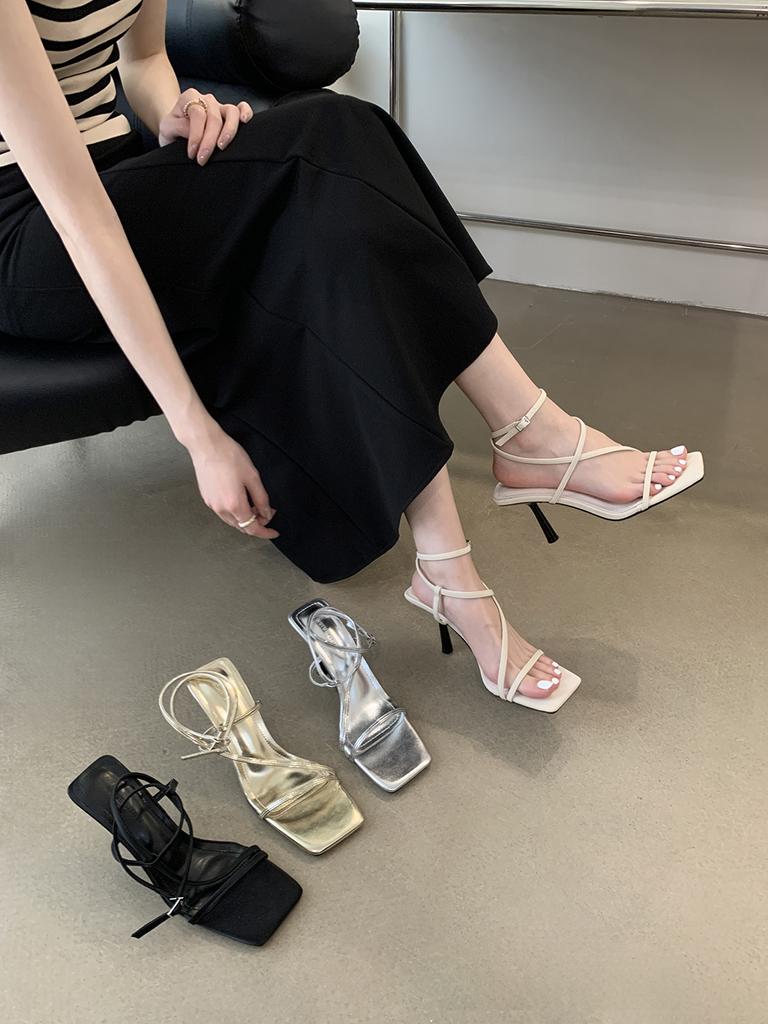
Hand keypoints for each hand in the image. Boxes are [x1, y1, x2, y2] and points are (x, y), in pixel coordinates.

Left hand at [158, 88, 253, 164]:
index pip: (197, 114)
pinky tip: (245, 122)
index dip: (196, 135)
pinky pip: (242, 108)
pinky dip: (246, 113)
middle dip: (209, 141)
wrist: (176, 129)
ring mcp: (220, 106)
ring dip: (228, 130)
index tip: (192, 154)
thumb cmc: (172, 130)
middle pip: (213, 117)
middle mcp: (206, 99)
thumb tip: (194, 133)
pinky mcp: (230, 114)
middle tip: (203, 160)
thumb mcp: (167, 129)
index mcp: (188, 98)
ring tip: (221, 147)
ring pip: (231, 112)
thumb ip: (178, 127)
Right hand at [185, 421, 278, 539]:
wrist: (206, 445)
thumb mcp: (252, 477)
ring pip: (232, 521)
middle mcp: (221, 509)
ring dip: (245, 518)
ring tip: (255, 504)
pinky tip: (240, 499)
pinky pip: (223, 512)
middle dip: (257, 523)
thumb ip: (261, 499)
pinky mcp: (207, 498)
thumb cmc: (229, 456)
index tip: (274, 532)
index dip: (265, 532)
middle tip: (267, 511)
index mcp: (234, 505)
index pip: (252, 528)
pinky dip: (235, 512)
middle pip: (242, 527)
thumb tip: (266, 513)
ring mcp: (212, 505)